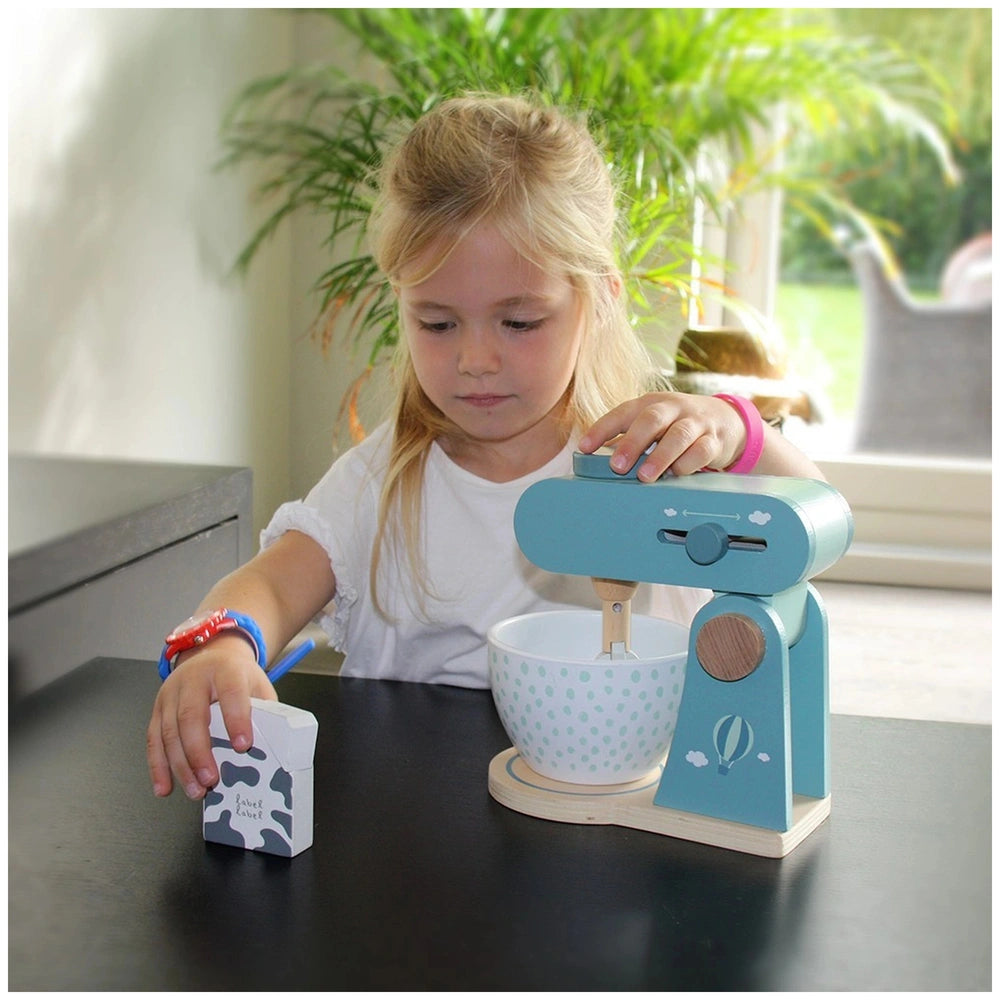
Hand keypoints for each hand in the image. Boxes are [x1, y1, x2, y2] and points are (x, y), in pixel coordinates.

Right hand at [146, 635, 276, 799]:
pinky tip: (164, 787)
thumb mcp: (257, 684)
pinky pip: (153, 740)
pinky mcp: (157, 709)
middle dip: (200, 752)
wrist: (210, 657)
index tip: (243, 746)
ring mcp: (170, 694)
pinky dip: (158, 767)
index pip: (230, 692)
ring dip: (180, 765)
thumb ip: (263, 711)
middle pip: (191, 716)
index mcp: (224, 669)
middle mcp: (192, 679)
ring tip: (195, 790)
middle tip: (211, 779)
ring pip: (168, 732)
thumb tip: (271, 747)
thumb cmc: (237, 676)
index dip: (236, 719)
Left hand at [577, 392, 745, 480]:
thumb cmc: (679, 424)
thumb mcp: (654, 425)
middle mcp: (673, 408)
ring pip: (678, 436)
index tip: (584, 448)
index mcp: (651, 403)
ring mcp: (696, 422)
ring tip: (644, 477)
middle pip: (651, 420)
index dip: (602, 429)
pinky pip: (701, 451)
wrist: (728, 420)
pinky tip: (676, 474)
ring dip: (660, 457)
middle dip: (632, 443)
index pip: (623, 412)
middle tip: (616, 466)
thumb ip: (627, 439)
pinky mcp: (714, 439)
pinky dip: (687, 463)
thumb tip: (592, 461)